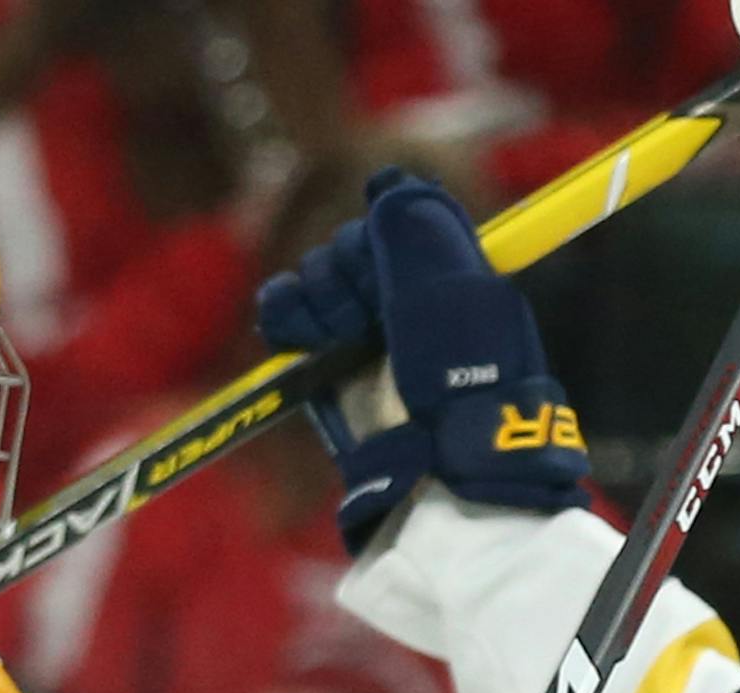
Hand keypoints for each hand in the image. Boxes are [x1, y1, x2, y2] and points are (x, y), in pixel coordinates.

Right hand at [254, 167, 588, 551]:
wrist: (438, 464)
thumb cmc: (455, 375)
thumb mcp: (446, 283)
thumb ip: (413, 221)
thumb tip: (386, 181)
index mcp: (448, 278)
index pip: (392, 221)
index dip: (379, 233)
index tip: (382, 258)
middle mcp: (407, 305)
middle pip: (348, 247)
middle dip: (344, 269)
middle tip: (363, 314)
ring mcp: (366, 339)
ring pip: (317, 278)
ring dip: (314, 295)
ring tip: (330, 330)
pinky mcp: (329, 372)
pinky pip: (289, 315)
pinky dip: (284, 312)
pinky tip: (291, 328)